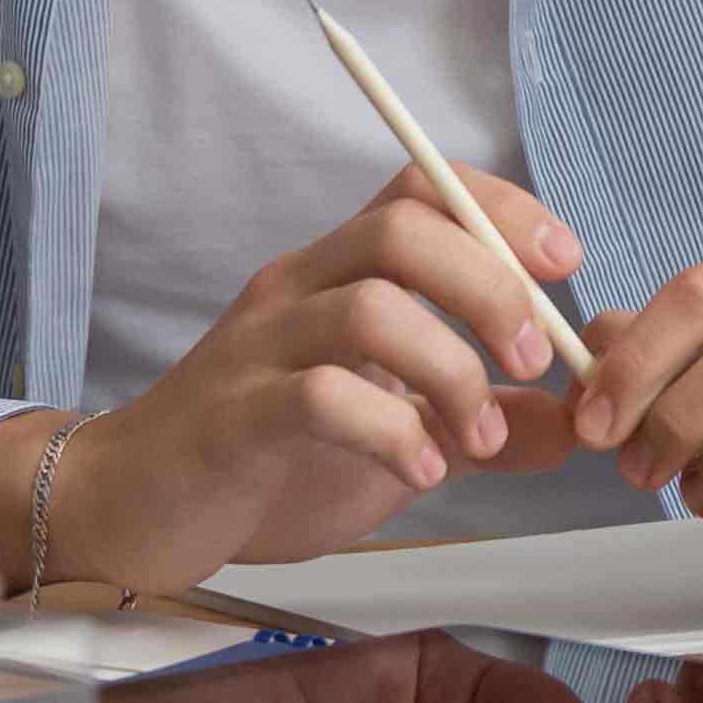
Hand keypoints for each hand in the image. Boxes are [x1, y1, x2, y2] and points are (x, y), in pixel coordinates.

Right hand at [43, 163, 587, 590]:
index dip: (504, 209)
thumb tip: (576, 423)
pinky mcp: (229, 417)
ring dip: (450, 369)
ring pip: (368, 306)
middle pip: (403, 231)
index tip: (565, 264)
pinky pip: (320, 396)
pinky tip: (419, 472)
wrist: (126, 512)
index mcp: (336, 274)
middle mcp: (296, 290)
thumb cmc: (266, 464)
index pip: (422, 190)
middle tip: (535, 361)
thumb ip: (483, 423)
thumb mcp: (398, 438)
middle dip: (490, 286)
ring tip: (477, 438)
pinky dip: (391, 430)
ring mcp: (257, 348)